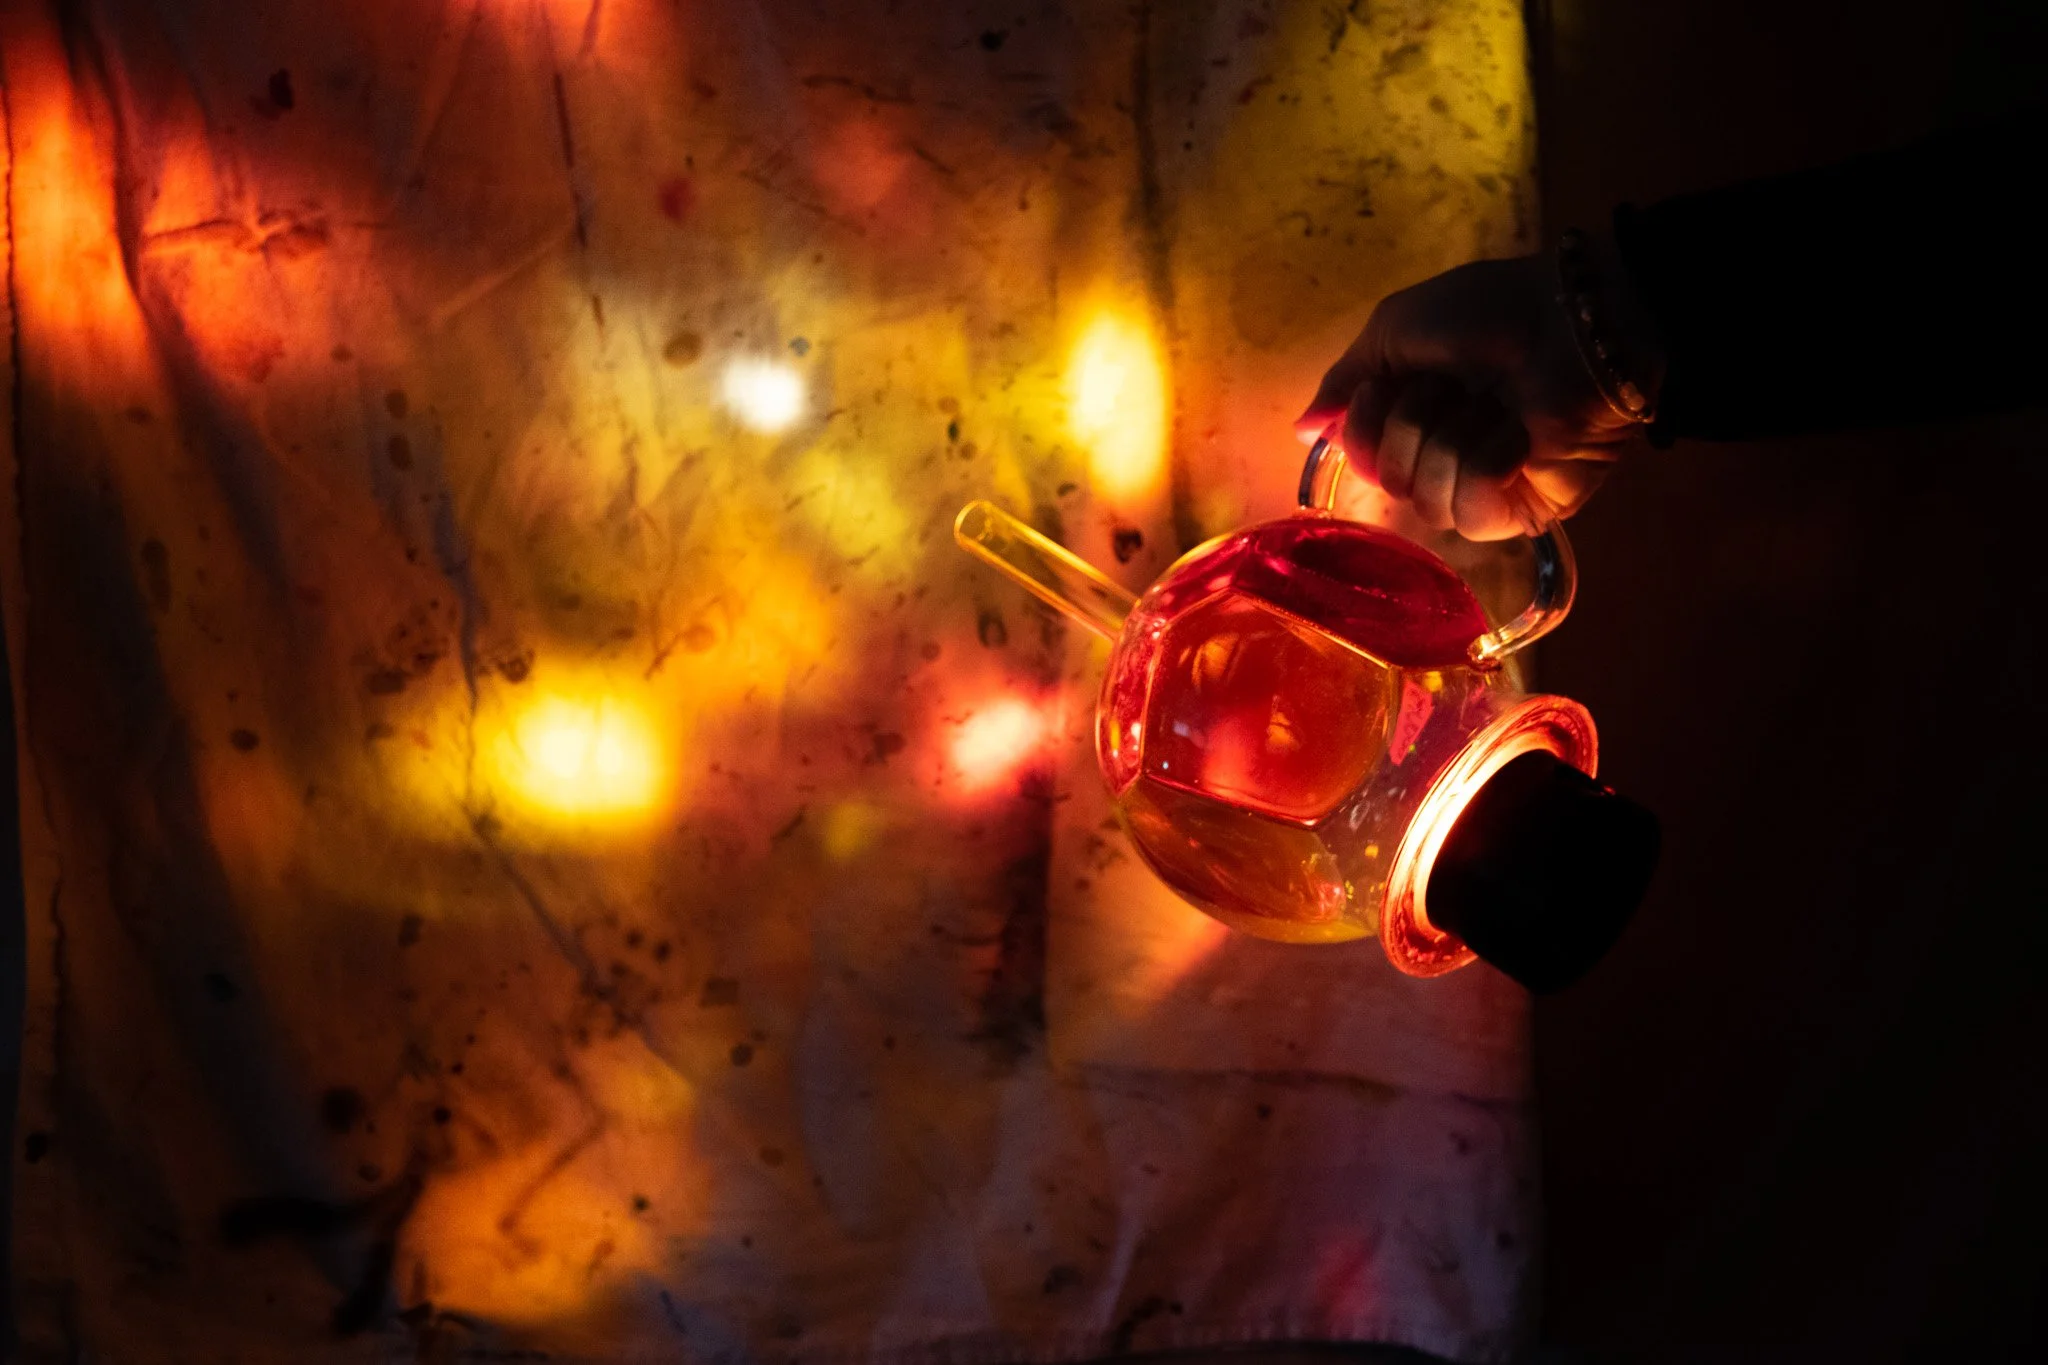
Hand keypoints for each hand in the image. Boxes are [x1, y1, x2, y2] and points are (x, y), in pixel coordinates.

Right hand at [1295, 242, 1660, 540]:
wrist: (1572, 320)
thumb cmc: (1488, 312)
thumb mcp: (1394, 330)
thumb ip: (1344, 381)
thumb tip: (1301, 430)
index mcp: (1407, 418)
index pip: (1355, 457)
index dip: (1363, 423)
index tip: (1389, 384)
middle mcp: (1438, 458)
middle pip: (1387, 480)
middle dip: (1413, 425)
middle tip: (1452, 387)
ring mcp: (1481, 490)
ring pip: (1425, 500)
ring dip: (1452, 439)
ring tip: (1491, 407)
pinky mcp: (1522, 513)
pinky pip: (1469, 512)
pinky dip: (1486, 463)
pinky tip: (1515, 436)